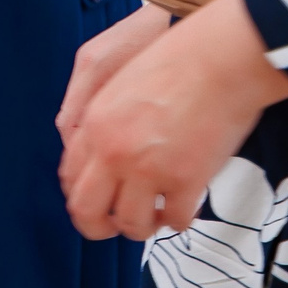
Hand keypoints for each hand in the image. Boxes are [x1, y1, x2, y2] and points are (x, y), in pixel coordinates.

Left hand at [59, 0, 287, 239]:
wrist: (218, 58)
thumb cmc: (175, 63)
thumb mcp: (119, 86)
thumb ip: (102, 122)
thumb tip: (100, 158)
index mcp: (93, 125)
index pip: (69, 178)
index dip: (80, 198)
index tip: (96, 203)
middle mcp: (112, 152)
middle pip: (86, 211)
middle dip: (97, 227)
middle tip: (114, 227)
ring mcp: (148, 169)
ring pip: (130, 224)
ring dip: (141, 228)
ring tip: (154, 218)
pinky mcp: (186, 180)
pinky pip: (175, 220)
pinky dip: (177, 222)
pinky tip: (182, 212)